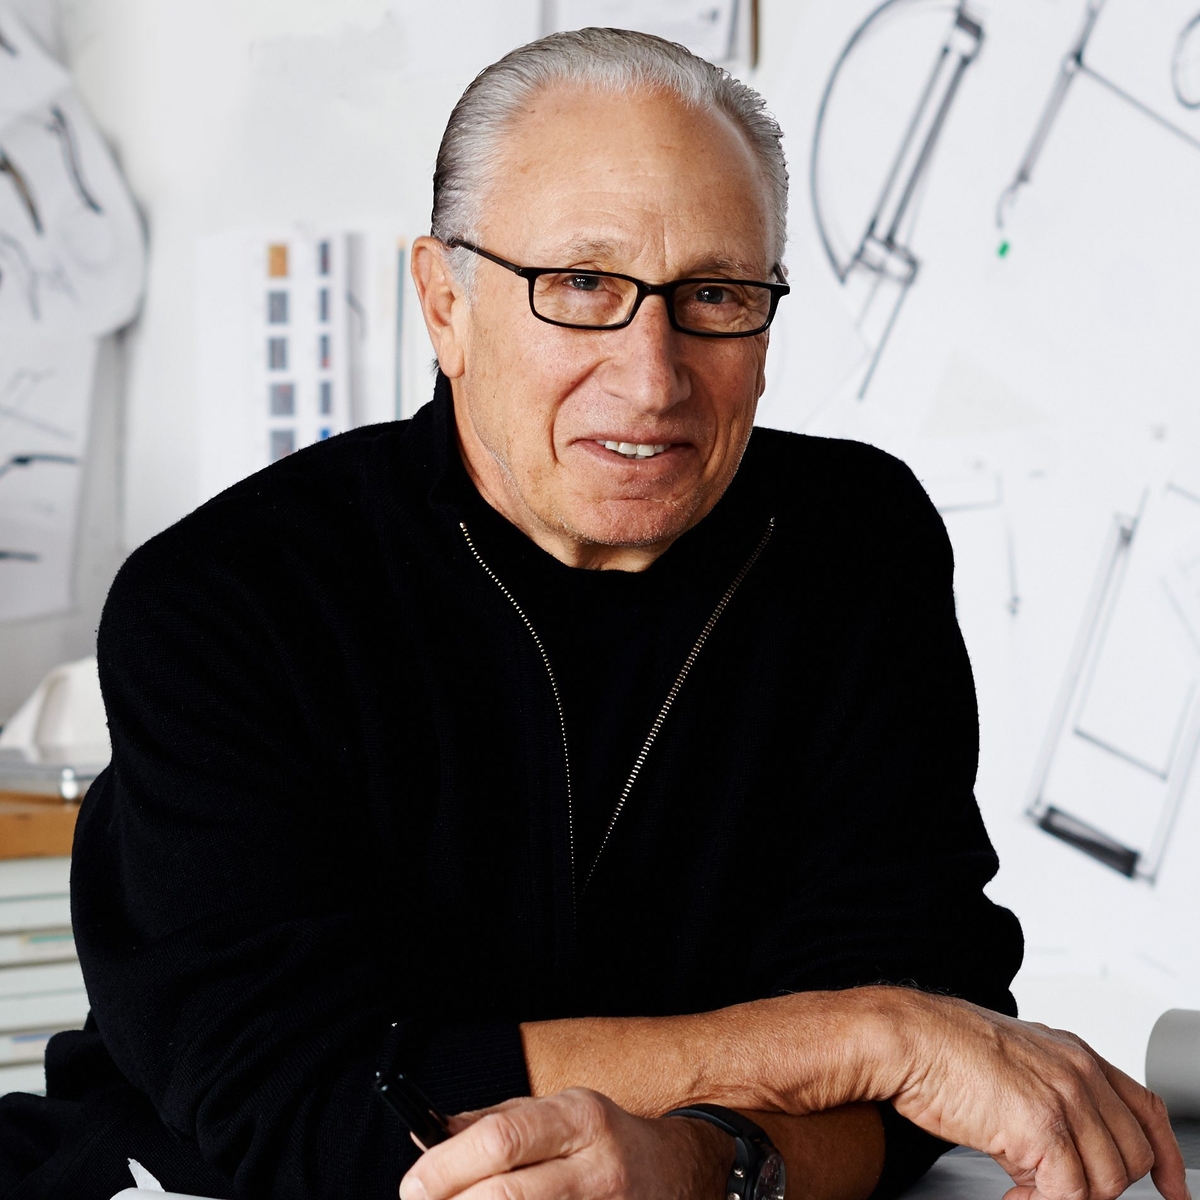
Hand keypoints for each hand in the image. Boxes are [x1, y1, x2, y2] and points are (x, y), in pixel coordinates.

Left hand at [398, 1088, 732, 1199]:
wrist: (680, 1172)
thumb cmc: (603, 1139)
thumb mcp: (557, 1112)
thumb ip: (494, 1122)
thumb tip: (429, 1138)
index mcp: (578, 1117)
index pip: (501, 1138)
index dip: (446, 1166)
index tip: (413, 1185)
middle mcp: (595, 1165)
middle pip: (507, 1195)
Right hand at [878, 991, 1188, 1199]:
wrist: (906, 1038)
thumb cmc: (940, 1048)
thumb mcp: (1013, 1061)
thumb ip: (1050, 1094)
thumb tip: (1061, 1148)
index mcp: (1075, 1053)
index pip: (1146, 1109)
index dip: (1166, 1157)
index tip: (1173, 1190)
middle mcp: (1079, 1072)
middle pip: (1130, 1157)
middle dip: (1094, 1185)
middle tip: (1045, 1185)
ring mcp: (1065, 1097)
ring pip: (1106, 1183)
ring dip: (1064, 1197)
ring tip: (1020, 1187)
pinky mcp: (1043, 1127)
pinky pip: (1070, 1197)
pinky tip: (1011, 1195)